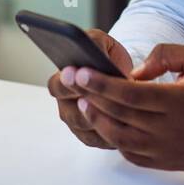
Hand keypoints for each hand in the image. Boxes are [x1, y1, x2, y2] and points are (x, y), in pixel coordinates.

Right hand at [46, 29, 131, 149]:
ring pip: (87, 129)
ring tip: (121, 114)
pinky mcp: (91, 137)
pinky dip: (111, 135)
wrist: (120, 75)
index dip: (67, 82)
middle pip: (71, 113)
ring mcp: (76, 123)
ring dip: (103, 122)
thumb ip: (96, 44)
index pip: (57, 85)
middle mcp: (65, 104)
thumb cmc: (107, 57)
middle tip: (103, 99)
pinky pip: (98, 140)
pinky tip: (126, 127)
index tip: (76, 73)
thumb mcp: (102, 44)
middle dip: (88, 107)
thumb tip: (97, 54)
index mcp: (62, 80)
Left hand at [70, 43, 183, 171]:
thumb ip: (166, 55)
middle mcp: (169, 129)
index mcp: (178, 102)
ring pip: (119, 137)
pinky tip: (106, 123)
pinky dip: (114, 139)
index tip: (80, 72)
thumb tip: (135, 71)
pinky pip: (130, 153)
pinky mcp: (165, 162)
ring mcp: (165, 149)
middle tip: (71, 82)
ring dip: (97, 120)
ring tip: (84, 103)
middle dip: (91, 96)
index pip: (129, 94)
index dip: (101, 83)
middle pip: (119, 114)